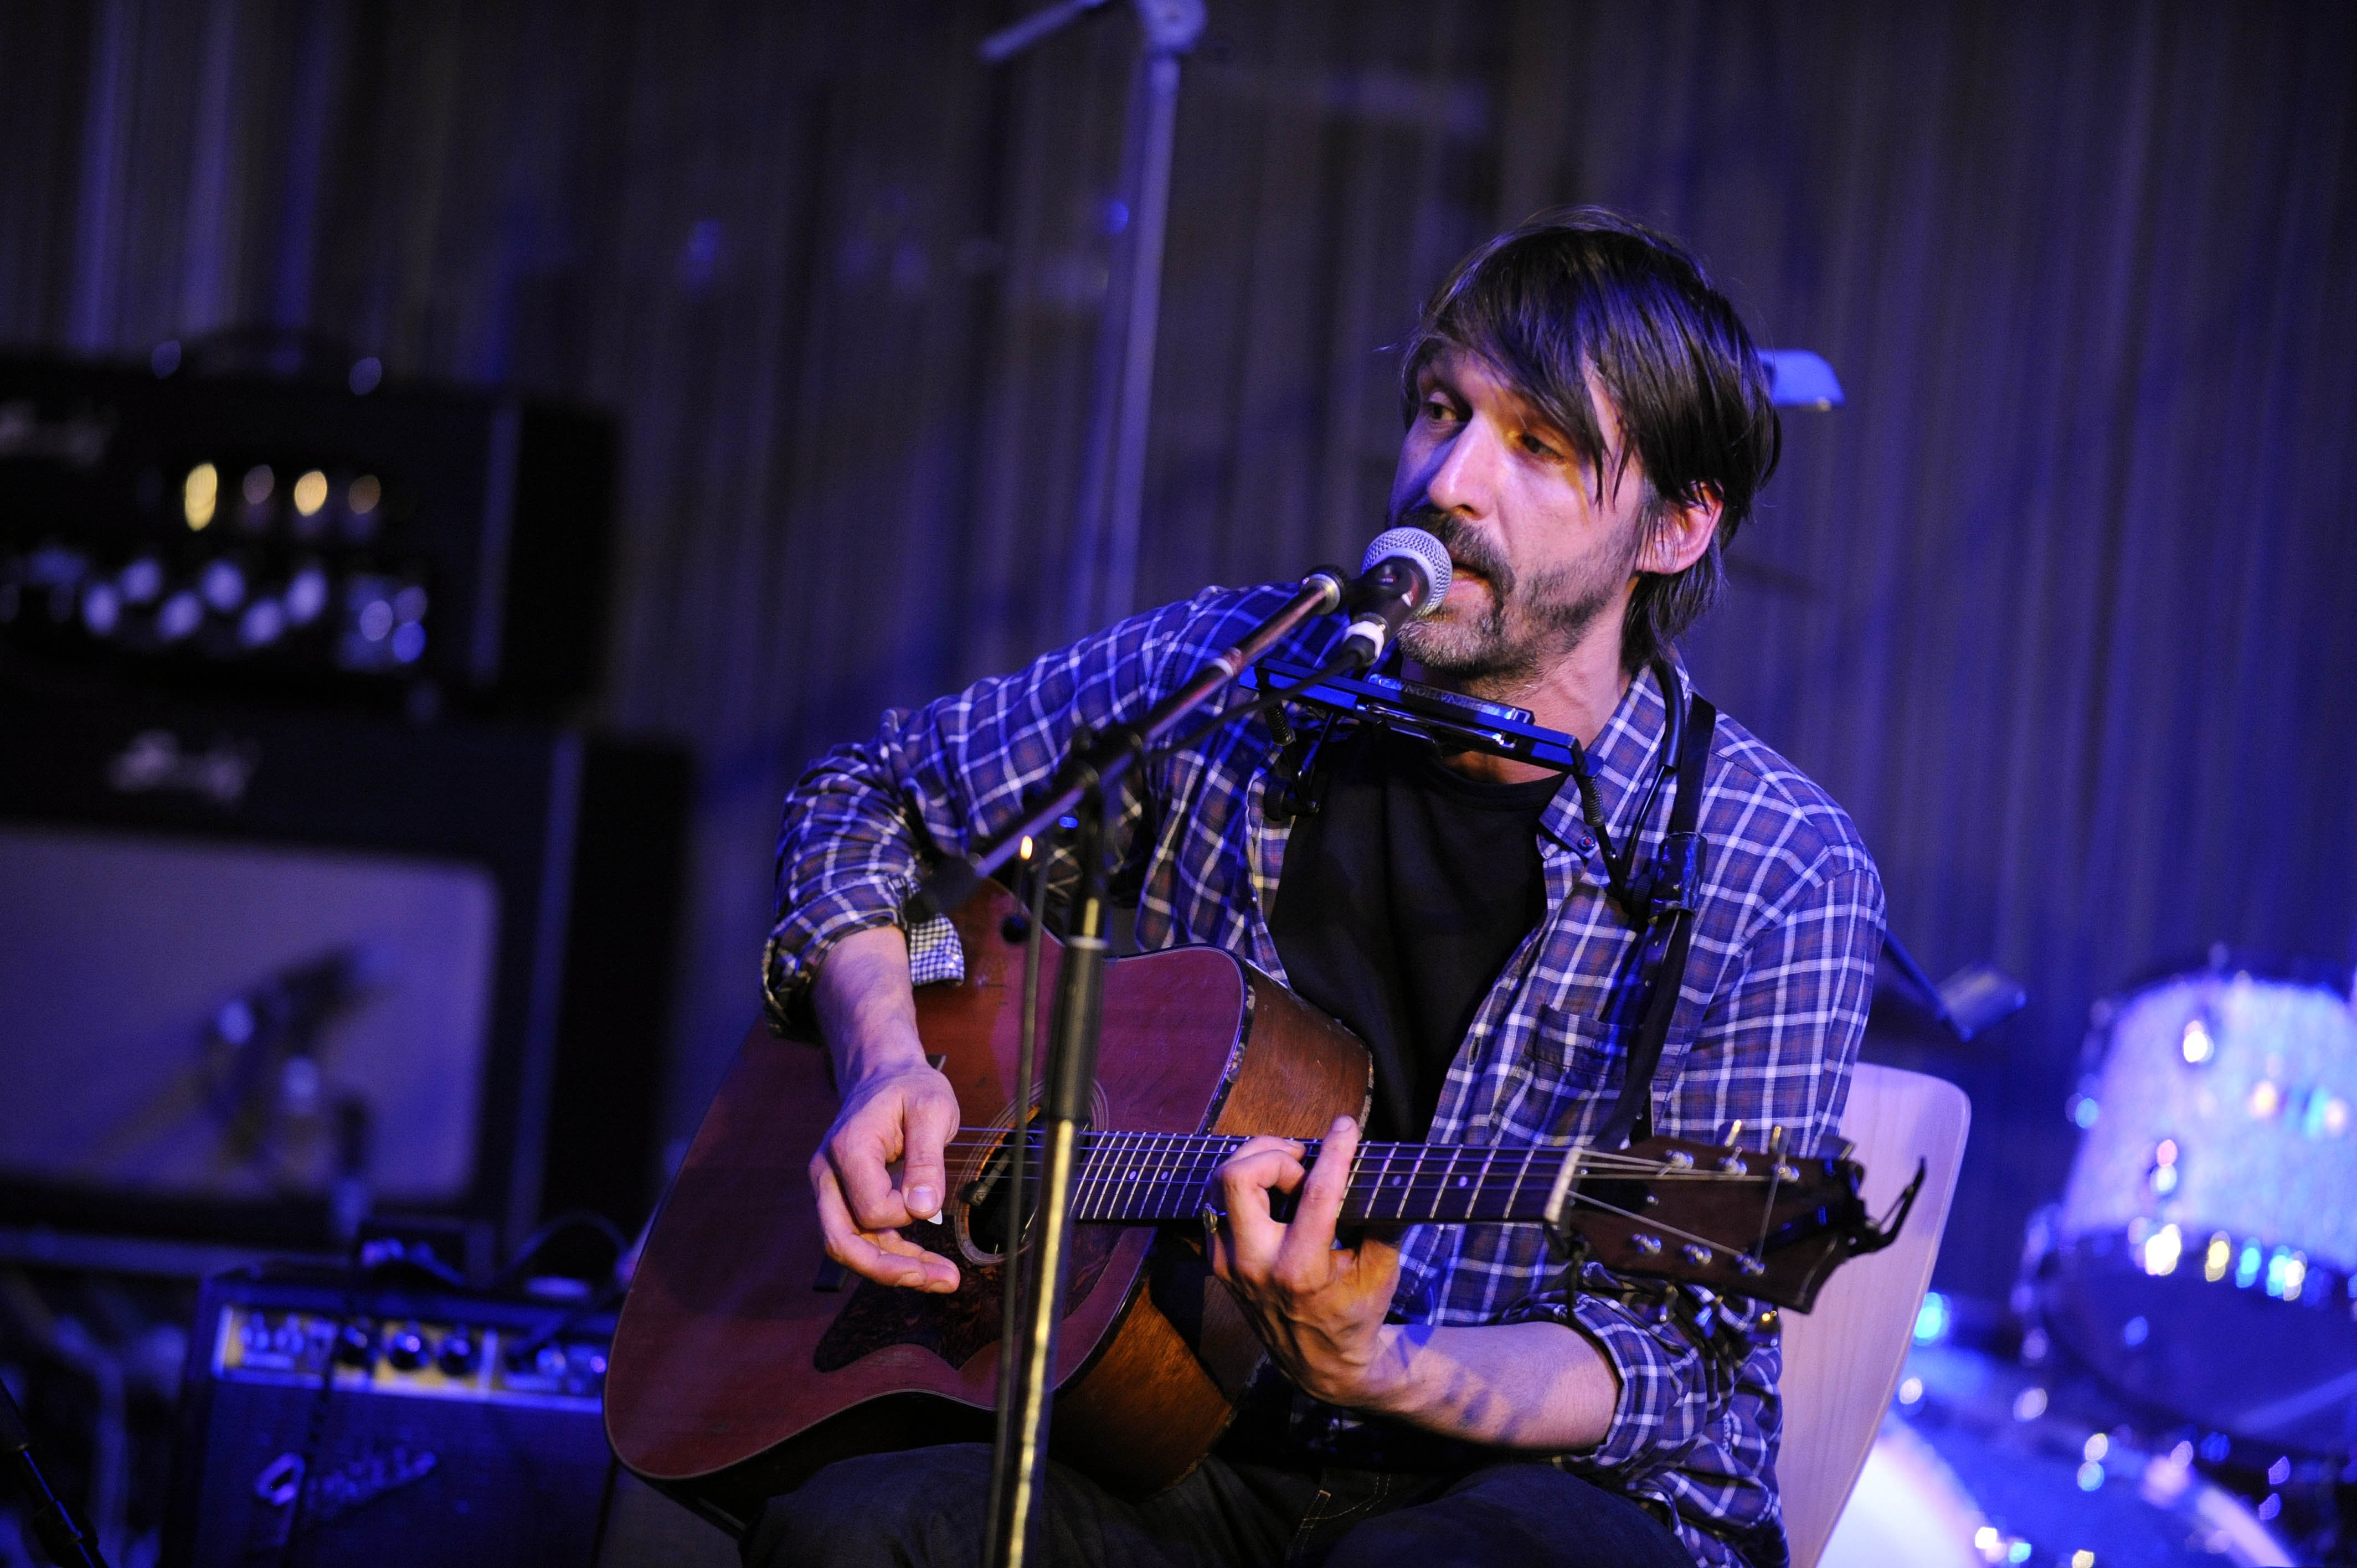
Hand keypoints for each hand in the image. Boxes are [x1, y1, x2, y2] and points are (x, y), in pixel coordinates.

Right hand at [809, 1057, 963, 1293]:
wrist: (884, 1074)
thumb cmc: (911, 1088)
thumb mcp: (932, 1110)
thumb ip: (926, 1159)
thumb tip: (924, 1209)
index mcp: (849, 1148)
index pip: (870, 1208)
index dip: (906, 1214)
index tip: (932, 1198)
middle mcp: (828, 1173)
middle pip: (842, 1241)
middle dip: (890, 1270)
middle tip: (942, 1280)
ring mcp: (830, 1188)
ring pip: (850, 1246)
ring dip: (894, 1269)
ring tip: (944, 1278)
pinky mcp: (842, 1198)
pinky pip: (860, 1237)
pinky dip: (891, 1254)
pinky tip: (925, 1263)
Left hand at [1206, 1115, 1406, 1408]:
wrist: (1317, 1363)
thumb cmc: (1354, 1313)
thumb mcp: (1382, 1271)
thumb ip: (1383, 1220)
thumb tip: (1380, 1166)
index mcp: (1299, 1272)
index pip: (1313, 1194)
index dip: (1334, 1152)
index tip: (1346, 1126)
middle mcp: (1253, 1266)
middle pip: (1237, 1177)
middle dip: (1274, 1153)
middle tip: (1304, 1160)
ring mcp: (1227, 1264)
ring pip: (1218, 1183)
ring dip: (1255, 1163)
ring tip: (1290, 1170)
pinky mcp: (1216, 1260)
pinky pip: (1215, 1202)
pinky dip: (1243, 1184)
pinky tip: (1274, 1190)